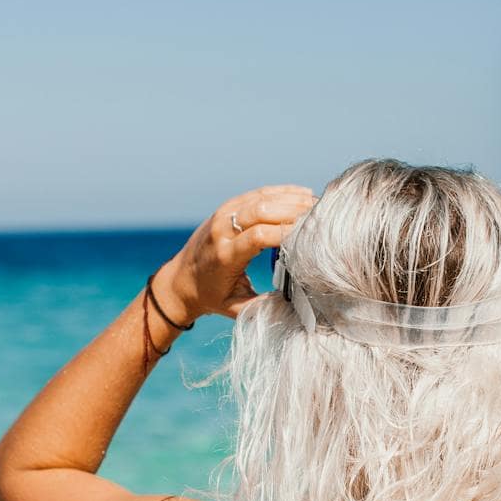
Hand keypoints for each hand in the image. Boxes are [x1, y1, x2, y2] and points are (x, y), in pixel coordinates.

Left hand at [156, 185, 315, 322]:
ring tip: (317, 207)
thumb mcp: (236, 308)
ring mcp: (223, 214)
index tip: (312, 238)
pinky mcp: (227, 207)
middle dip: (294, 211)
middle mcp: (222, 230)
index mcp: (224, 256)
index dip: (287, 233)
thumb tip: (300, 302)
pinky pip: (258, 193)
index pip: (259, 235)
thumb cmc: (211, 298)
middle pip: (262, 210)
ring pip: (261, 197)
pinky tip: (302, 195)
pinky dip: (282, 192)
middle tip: (322, 218)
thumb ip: (265, 305)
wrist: (178, 281)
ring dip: (291, 199)